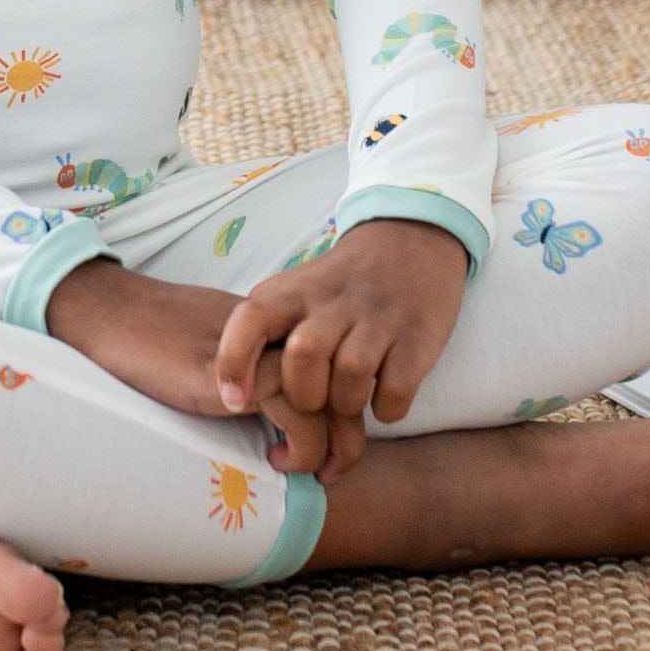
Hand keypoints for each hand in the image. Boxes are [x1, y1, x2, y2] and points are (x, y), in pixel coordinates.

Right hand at [42, 260, 337, 475]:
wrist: (105, 311)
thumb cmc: (146, 338)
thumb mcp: (208, 352)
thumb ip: (242, 372)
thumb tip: (262, 419)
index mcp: (269, 326)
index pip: (331, 365)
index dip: (341, 411)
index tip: (333, 453)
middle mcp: (271, 333)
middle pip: (339, 379)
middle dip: (346, 433)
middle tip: (332, 473)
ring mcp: (252, 349)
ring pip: (324, 394)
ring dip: (325, 444)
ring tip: (301, 470)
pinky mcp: (230, 370)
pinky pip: (290, 406)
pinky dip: (295, 440)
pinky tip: (272, 458)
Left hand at [212, 220, 466, 484]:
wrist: (410, 242)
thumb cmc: (339, 285)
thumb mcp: (295, 290)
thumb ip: (264, 329)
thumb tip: (232, 390)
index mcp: (295, 291)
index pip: (251, 318)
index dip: (235, 361)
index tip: (234, 400)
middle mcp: (335, 301)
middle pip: (303, 355)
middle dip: (304, 395)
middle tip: (312, 404)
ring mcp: (379, 318)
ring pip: (350, 375)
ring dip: (345, 404)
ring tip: (347, 403)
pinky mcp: (417, 338)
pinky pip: (395, 390)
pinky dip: (386, 408)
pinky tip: (382, 401)